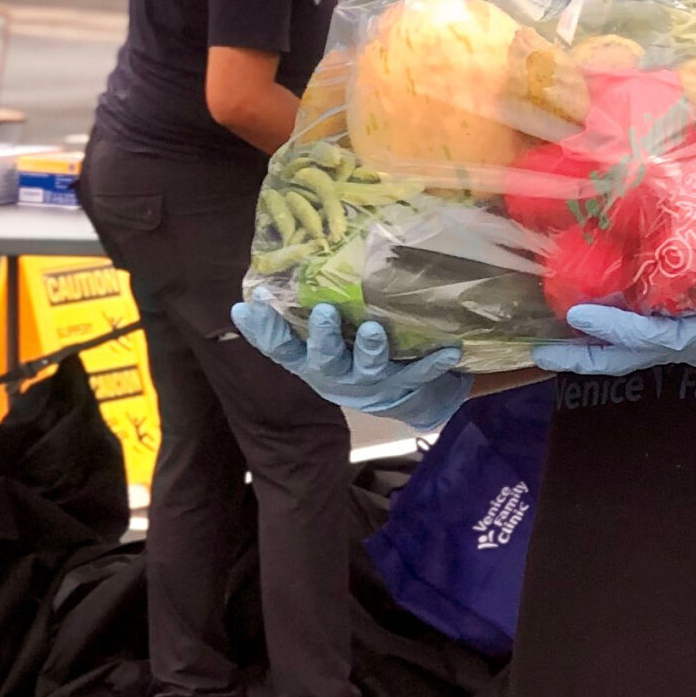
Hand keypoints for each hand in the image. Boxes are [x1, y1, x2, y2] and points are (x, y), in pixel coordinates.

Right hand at [233, 300, 468, 429]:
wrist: (395, 397)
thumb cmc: (345, 355)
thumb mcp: (313, 344)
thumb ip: (287, 321)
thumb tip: (246, 299)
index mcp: (310, 363)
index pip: (280, 348)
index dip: (265, 330)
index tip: (251, 305)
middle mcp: (336, 376)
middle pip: (325, 362)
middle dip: (324, 339)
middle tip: (324, 313)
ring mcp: (371, 383)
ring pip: (369, 369)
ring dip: (371, 350)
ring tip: (375, 330)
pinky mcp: (404, 385)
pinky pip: (419, 374)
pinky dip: (434, 363)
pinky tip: (449, 351)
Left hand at [534, 245, 695, 384]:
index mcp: (688, 341)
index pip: (640, 336)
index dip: (608, 327)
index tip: (577, 315)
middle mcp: (674, 347)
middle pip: (618, 359)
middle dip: (580, 359)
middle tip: (541, 353)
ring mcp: (675, 344)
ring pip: (624, 351)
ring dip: (591, 347)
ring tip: (554, 338)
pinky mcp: (680, 335)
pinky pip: (637, 339)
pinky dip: (612, 333)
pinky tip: (597, 316)